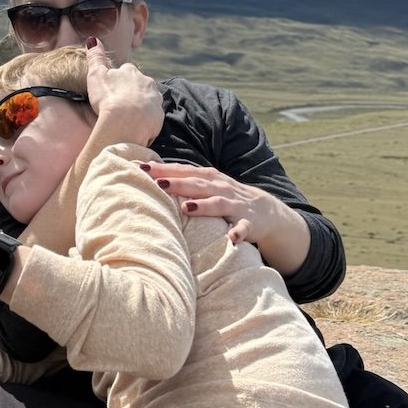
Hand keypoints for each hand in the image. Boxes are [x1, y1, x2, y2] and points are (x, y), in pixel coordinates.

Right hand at [84, 39, 163, 145]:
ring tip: (128, 116)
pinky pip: (152, 117)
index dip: (119, 79)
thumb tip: (92, 39)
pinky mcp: (159, 117)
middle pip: (140, 84)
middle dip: (133, 91)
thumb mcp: (96, 75)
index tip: (113, 89)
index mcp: (131, 72)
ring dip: (141, 105)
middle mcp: (147, 82)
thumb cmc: (107, 98)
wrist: (123, 123)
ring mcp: (155, 99)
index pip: (126, 70)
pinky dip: (145, 120)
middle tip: (120, 103)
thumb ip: (95, 57)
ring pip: (149, 99)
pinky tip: (135, 127)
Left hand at [138, 162, 286, 248]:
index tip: (140, 168)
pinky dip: (237, 233)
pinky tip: (231, 239)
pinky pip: (242, 228)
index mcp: (208, 178)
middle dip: (177, 184)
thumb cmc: (226, 196)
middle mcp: (220, 188)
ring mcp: (235, 205)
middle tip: (158, 184)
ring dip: (203, 206)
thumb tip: (149, 178)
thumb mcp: (206, 186)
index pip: (182, 171)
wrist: (266, 210)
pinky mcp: (248, 223)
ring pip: (217, 204)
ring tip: (186, 208)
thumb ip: (182, 181)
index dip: (163, 169)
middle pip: (197, 185)